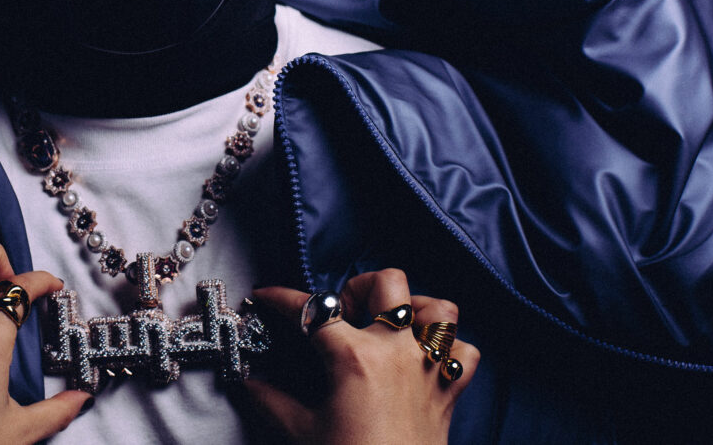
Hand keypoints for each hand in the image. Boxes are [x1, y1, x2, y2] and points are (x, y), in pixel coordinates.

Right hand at [248, 269, 478, 444]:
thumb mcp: (300, 432)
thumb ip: (269, 400)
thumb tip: (247, 382)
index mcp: (353, 357)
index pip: (310, 310)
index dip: (281, 298)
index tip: (266, 296)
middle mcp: (395, 352)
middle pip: (386, 282)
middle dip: (360, 288)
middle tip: (343, 314)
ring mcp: (428, 368)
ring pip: (439, 309)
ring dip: (415, 308)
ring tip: (391, 325)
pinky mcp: (449, 391)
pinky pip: (465, 351)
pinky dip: (449, 348)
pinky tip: (425, 357)